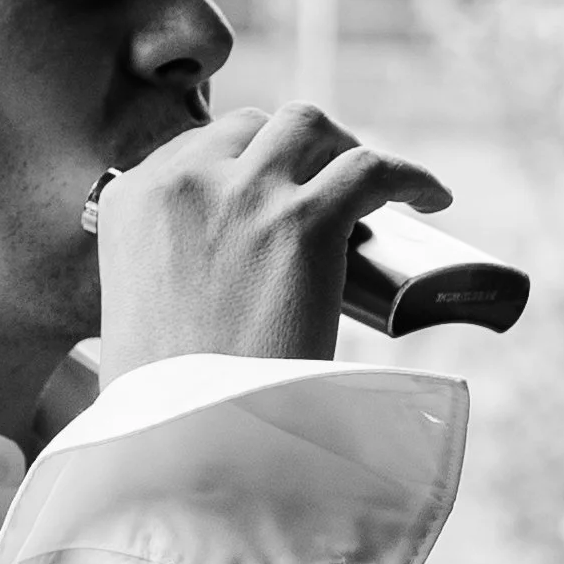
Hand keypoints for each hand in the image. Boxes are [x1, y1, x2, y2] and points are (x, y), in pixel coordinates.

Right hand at [93, 104, 451, 376]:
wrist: (190, 437)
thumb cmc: (161, 403)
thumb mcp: (130, 316)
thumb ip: (153, 283)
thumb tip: (196, 297)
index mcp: (132, 200)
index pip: (197, 145)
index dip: (241, 159)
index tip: (269, 185)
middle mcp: (185, 181)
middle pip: (253, 126)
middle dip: (289, 148)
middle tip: (321, 187)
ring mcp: (246, 195)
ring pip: (309, 126)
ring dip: (340, 144)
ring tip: (368, 181)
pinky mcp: (305, 221)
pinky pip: (371, 168)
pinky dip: (409, 175)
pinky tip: (432, 198)